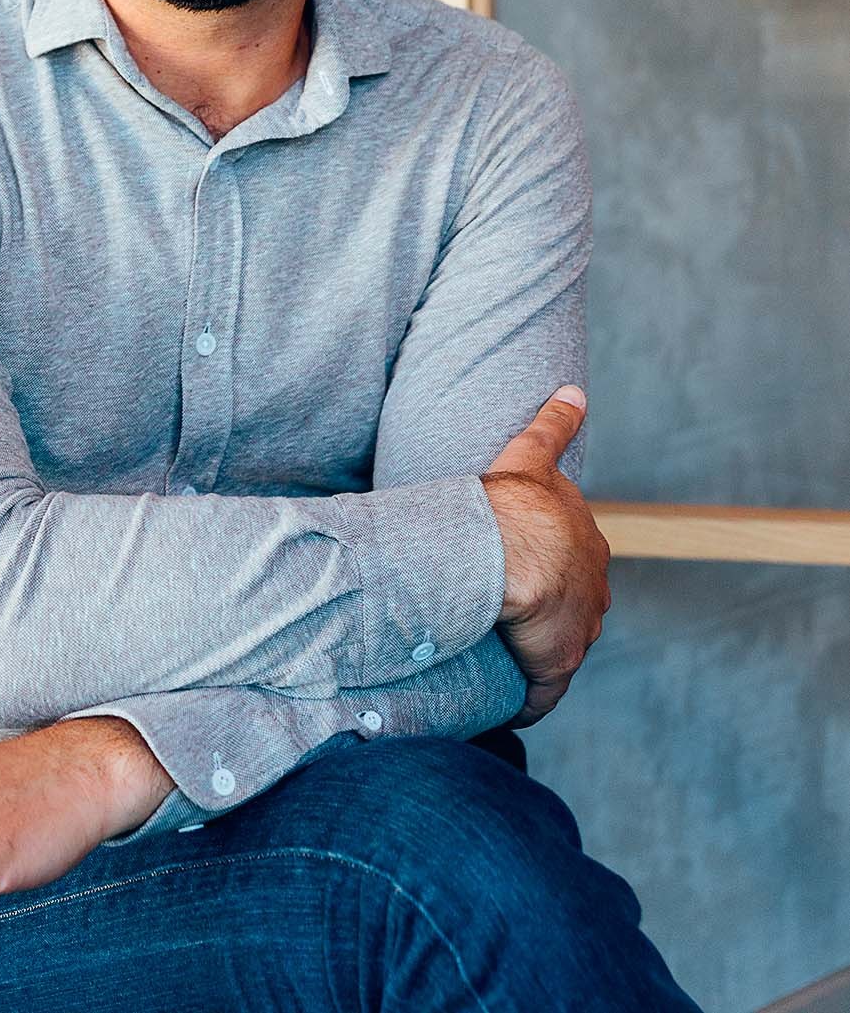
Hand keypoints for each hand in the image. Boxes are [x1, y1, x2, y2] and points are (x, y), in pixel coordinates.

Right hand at [480, 385, 610, 728]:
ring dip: (534, 653)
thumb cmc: (517, 504)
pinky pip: (541, 692)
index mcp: (589, 550)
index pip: (577, 565)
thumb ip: (555, 425)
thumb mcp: (534, 457)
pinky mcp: (555, 670)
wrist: (513, 553)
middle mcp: (592, 593)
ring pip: (558, 647)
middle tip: (507, 612)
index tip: (529, 575)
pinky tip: (506, 698)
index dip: (552, 570)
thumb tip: (575, 389)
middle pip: (574, 608)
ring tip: (497, 651)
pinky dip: (527, 697)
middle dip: (550, 614)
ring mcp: (576, 634)